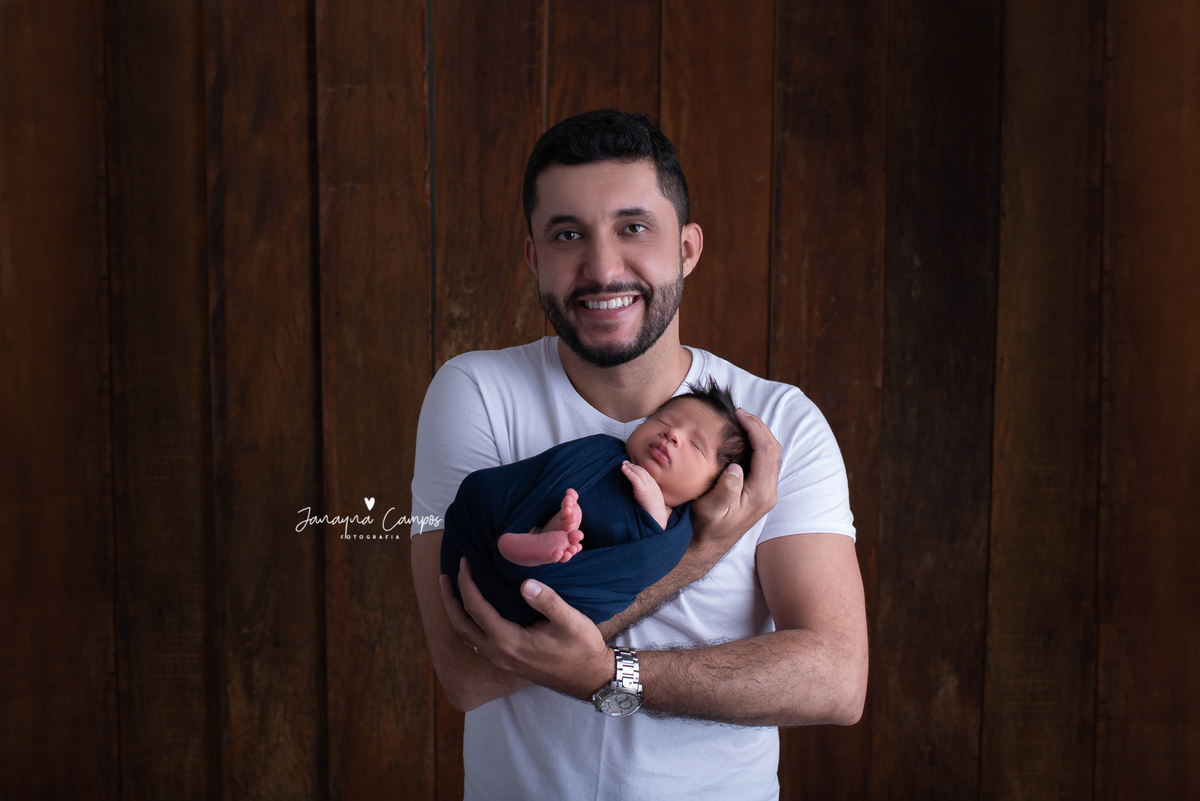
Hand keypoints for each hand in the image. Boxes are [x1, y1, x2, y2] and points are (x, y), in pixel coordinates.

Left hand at [439, 558, 612, 699]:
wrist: (589, 677)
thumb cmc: (581, 648)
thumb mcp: (570, 621)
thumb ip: (547, 601)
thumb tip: (524, 583)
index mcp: (509, 641)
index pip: (477, 609)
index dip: (467, 584)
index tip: (465, 563)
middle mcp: (499, 653)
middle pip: (461, 625)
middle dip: (450, 600)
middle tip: (444, 577)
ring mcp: (502, 660)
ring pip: (467, 636)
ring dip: (455, 613)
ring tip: (452, 592)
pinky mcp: (507, 661)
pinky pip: (477, 641)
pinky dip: (468, 623)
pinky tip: (474, 612)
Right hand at [688, 408, 780, 551]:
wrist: (706, 546)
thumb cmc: (703, 528)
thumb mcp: (709, 511)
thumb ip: (725, 491)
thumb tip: (736, 468)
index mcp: (760, 493)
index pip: (766, 451)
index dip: (754, 428)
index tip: (738, 414)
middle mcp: (768, 492)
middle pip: (773, 449)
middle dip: (759, 426)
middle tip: (739, 413)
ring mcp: (766, 492)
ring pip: (772, 454)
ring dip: (759, 434)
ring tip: (741, 420)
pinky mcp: (760, 492)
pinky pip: (765, 461)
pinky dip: (756, 444)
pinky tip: (741, 438)